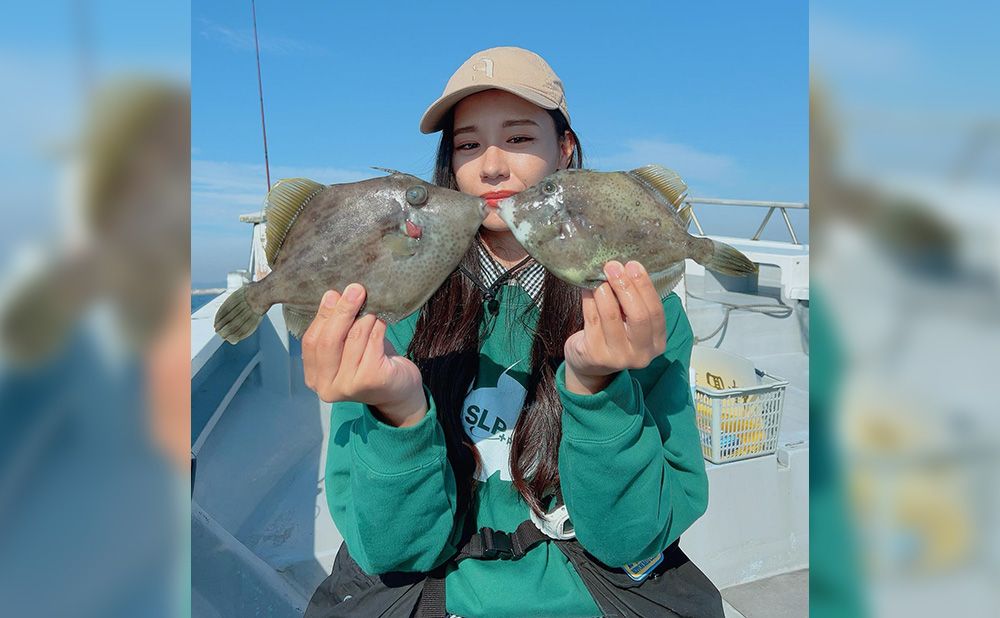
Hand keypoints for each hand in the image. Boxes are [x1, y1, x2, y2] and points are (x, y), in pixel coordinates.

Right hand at [302, 283, 426, 426]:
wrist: (399, 390)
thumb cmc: (371, 363)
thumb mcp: (347, 346)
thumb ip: (336, 328)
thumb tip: (332, 295)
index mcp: (315, 377)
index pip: (311, 342)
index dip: (322, 316)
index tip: (333, 294)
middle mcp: (328, 386)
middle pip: (330, 340)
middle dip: (342, 311)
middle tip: (355, 289)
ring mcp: (350, 386)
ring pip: (354, 337)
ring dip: (365, 317)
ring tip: (372, 306)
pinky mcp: (372, 379)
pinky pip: (374, 341)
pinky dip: (378, 326)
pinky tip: (382, 320)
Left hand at [563, 261, 666, 394]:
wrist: (589, 364)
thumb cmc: (613, 336)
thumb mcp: (630, 323)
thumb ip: (632, 302)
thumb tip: (623, 269)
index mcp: (656, 343)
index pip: (655, 312)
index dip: (644, 286)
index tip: (633, 265)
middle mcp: (641, 354)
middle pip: (638, 316)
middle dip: (626, 287)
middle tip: (613, 267)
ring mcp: (617, 357)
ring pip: (612, 316)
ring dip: (605, 291)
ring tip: (599, 276)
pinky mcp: (595, 355)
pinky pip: (592, 319)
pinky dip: (589, 299)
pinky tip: (587, 287)